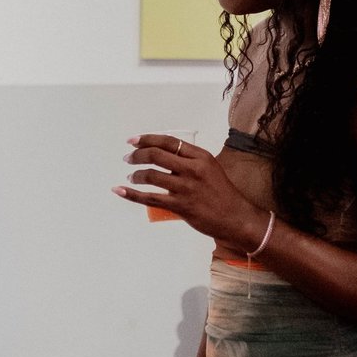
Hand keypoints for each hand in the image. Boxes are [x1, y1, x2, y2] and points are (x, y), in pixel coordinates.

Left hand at [115, 134, 267, 246]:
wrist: (236, 218)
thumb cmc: (223, 195)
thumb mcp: (211, 168)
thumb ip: (190, 161)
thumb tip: (165, 156)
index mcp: (201, 156)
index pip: (168, 141)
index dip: (147, 139)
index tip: (133, 141)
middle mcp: (193, 169)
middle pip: (156, 155)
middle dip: (137, 155)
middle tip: (128, 158)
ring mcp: (186, 188)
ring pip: (151, 175)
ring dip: (135, 174)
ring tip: (131, 176)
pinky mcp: (181, 206)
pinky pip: (150, 198)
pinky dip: (132, 194)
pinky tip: (120, 190)